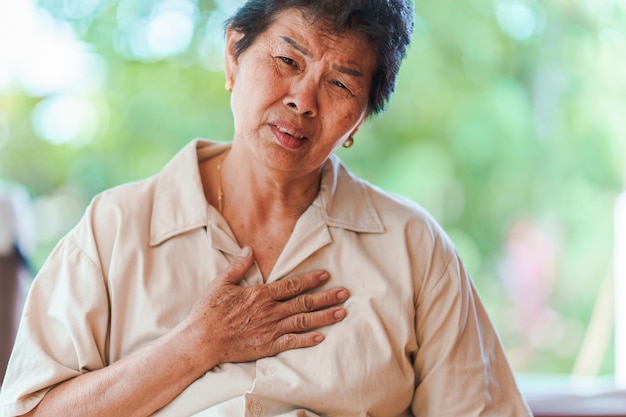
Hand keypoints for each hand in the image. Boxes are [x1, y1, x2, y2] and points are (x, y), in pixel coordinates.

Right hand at [187, 246, 348, 366]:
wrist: (201, 340)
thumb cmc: (209, 311)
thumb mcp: (221, 283)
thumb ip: (238, 266)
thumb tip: (249, 249)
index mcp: (260, 294)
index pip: (292, 285)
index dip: (310, 280)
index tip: (326, 275)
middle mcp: (270, 311)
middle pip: (304, 302)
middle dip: (326, 297)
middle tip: (345, 293)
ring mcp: (270, 330)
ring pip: (303, 321)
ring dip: (324, 316)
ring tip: (341, 312)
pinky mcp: (267, 347)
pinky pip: (292, 342)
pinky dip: (308, 340)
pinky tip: (322, 336)